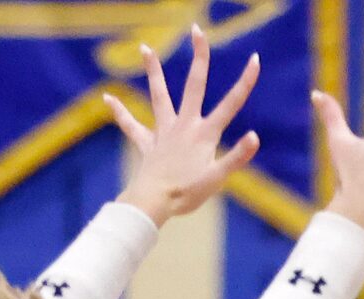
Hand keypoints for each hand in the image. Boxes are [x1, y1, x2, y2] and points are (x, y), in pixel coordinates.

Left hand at [109, 28, 260, 227]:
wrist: (154, 201)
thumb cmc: (187, 193)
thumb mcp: (218, 178)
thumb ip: (237, 157)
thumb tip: (254, 136)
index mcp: (204, 134)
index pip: (230, 104)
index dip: (245, 82)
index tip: (254, 59)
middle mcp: (184, 126)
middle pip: (194, 85)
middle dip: (199, 57)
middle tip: (197, 30)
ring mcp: (164, 132)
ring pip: (159, 95)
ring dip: (153, 71)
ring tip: (145, 48)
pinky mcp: (148, 144)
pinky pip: (132, 126)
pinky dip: (120, 113)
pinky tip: (108, 98)